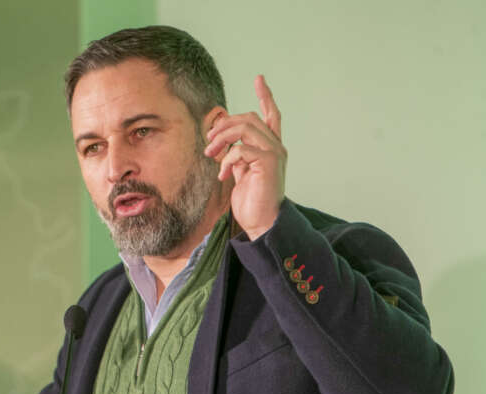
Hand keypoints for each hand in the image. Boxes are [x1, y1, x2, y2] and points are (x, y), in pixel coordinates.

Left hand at [204, 75, 286, 240]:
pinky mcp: (269, 163)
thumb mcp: (241, 173)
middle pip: (249, 118)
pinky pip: (242, 149)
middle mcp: (276, 147)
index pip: (272, 115)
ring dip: (223, 138)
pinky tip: (222, 175)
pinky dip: (227, 159)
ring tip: (211, 154)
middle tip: (208, 142)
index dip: (266, 96)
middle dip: (224, 125)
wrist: (261, 223)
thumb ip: (236, 156)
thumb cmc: (251, 201)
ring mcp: (275, 153)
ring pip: (246, 128)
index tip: (259, 79)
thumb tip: (223, 144)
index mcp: (271, 147)